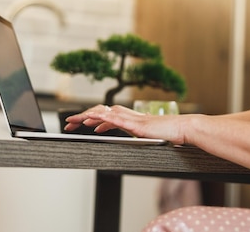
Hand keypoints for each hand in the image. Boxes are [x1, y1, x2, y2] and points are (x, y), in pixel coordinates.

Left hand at [65, 105, 187, 144]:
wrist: (181, 128)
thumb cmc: (168, 133)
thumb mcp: (146, 135)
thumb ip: (134, 134)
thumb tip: (124, 138)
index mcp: (129, 117)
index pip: (104, 114)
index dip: (89, 117)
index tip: (77, 123)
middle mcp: (127, 115)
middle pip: (99, 111)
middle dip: (82, 116)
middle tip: (68, 123)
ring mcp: (131, 118)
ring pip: (103, 113)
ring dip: (86, 117)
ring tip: (72, 122)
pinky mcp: (135, 124)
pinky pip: (114, 120)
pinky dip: (101, 120)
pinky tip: (92, 124)